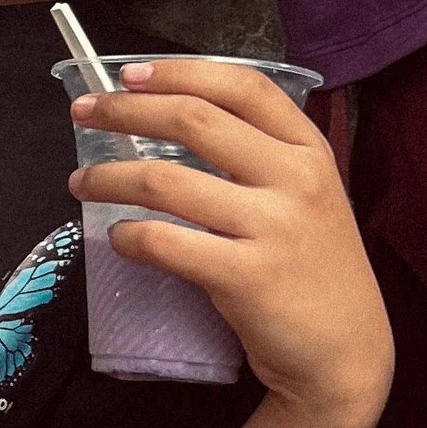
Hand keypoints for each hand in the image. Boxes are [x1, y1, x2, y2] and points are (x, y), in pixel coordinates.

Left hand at [69, 59, 393, 427]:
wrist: (346, 355)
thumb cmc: (314, 271)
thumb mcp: (309, 198)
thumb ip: (261, 158)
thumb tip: (173, 120)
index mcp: (310, 149)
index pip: (243, 86)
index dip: (180, 72)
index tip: (129, 73)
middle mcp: (297, 178)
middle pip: (194, 120)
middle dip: (126, 110)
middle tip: (84, 114)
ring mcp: (274, 227)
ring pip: (165, 181)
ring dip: (109, 177)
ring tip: (80, 183)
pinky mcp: (247, 277)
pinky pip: (165, 243)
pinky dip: (128, 236)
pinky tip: (117, 237)